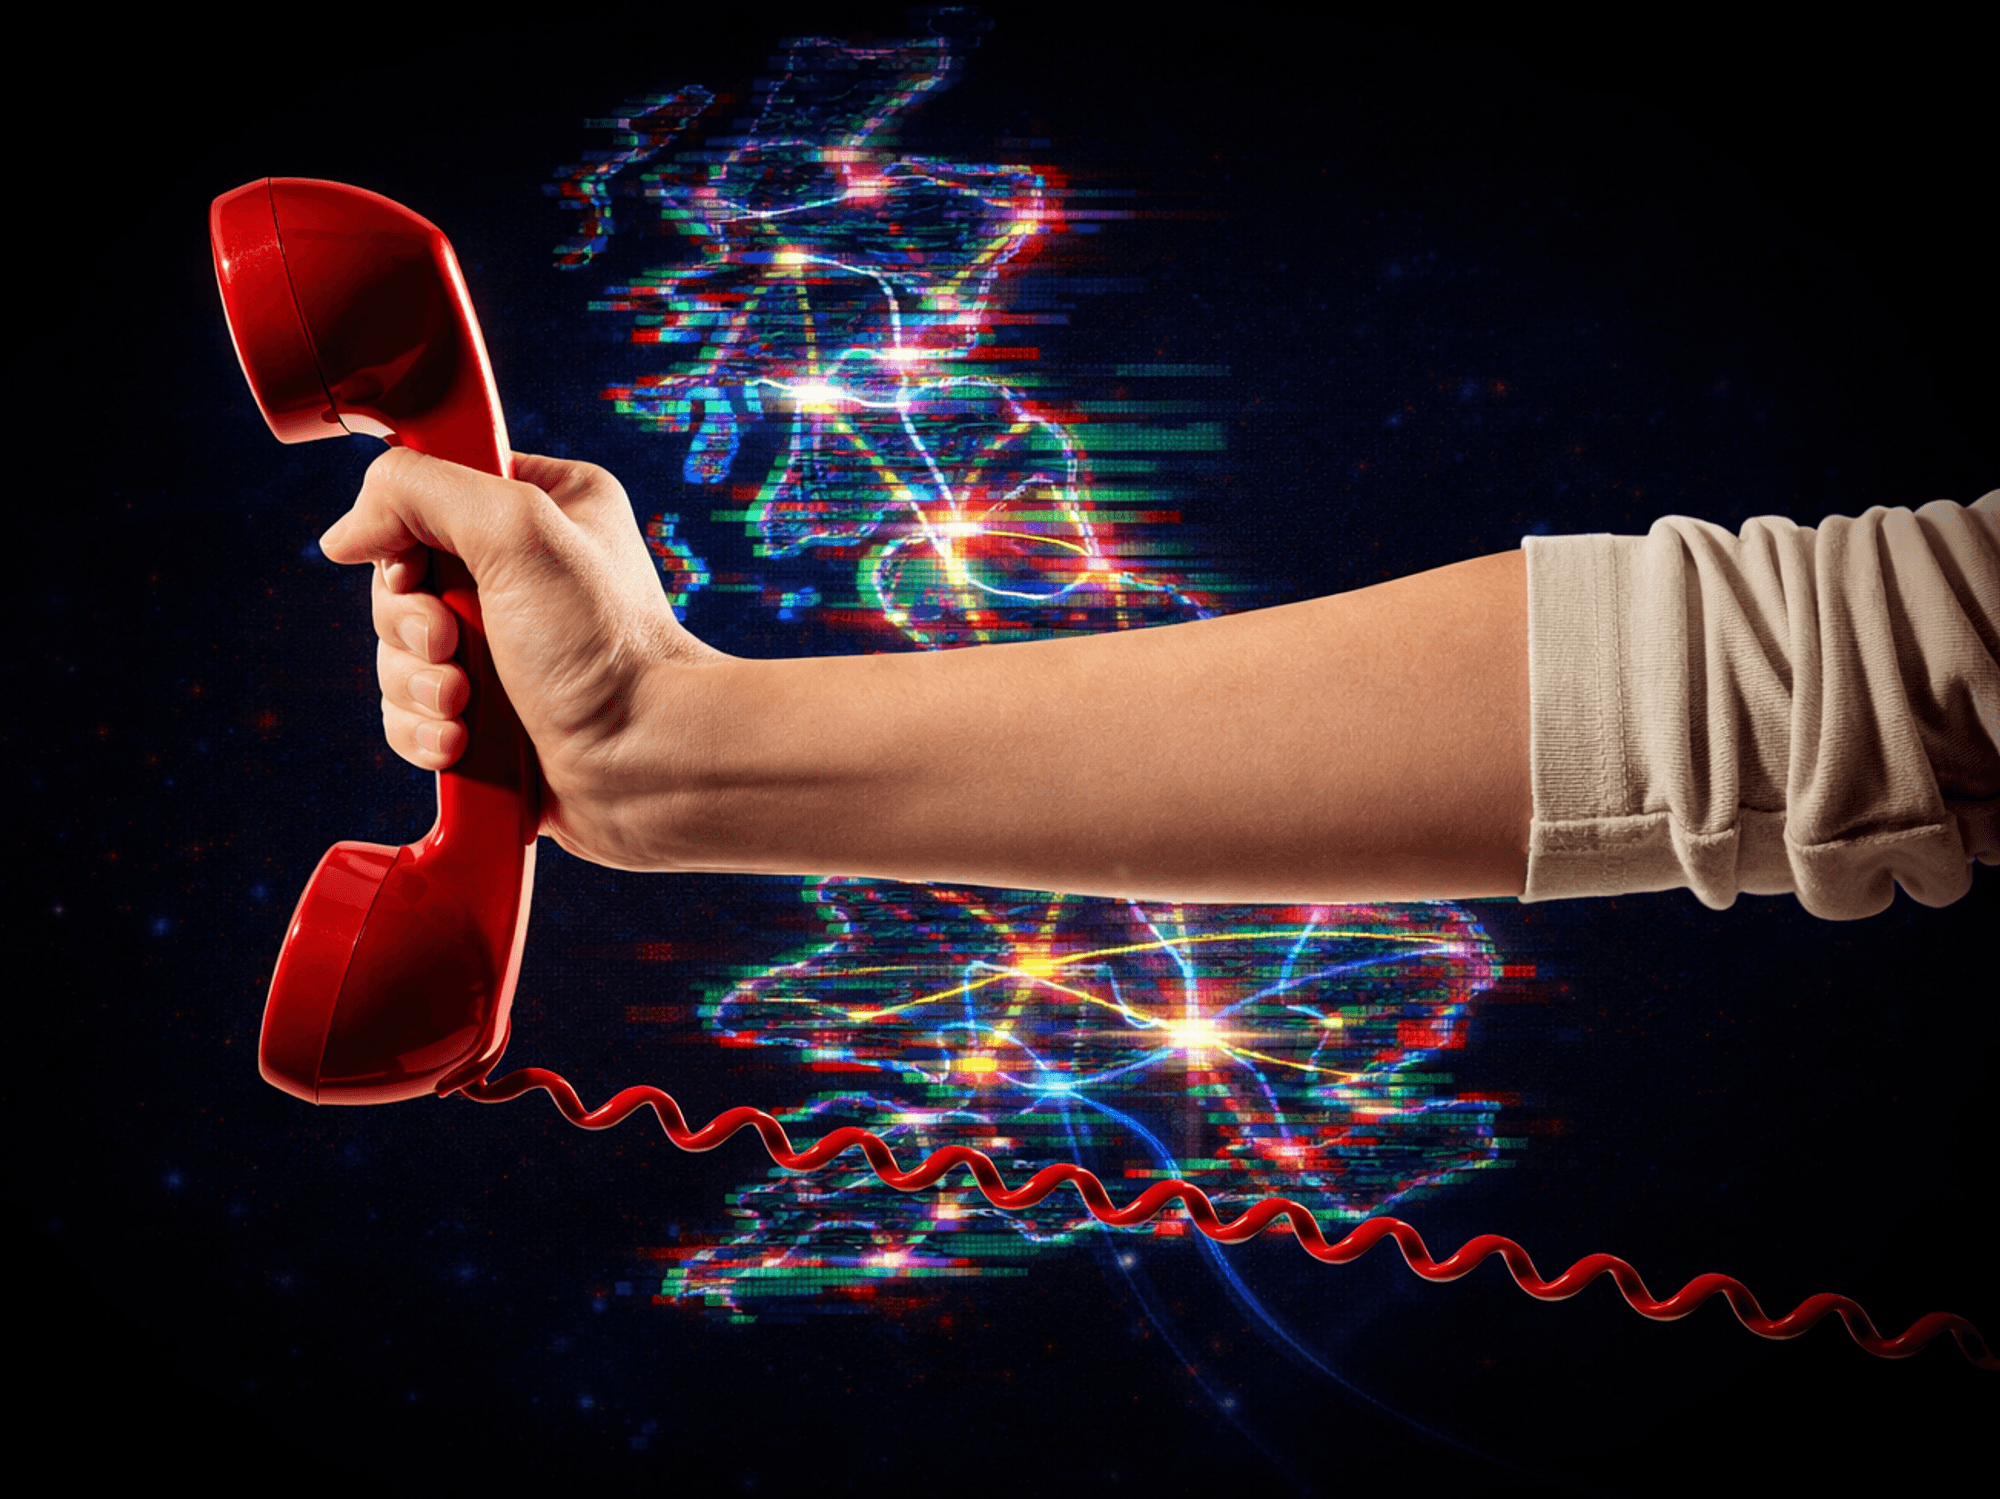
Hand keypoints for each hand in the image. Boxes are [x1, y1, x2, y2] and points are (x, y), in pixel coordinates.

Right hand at [319, 448, 726, 868]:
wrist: (651, 764)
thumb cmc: (606, 646)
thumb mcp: (519, 529)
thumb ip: (419, 492)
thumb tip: (346, 534)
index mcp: (545, 506)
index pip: (429, 496)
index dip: (404, 538)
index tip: (419, 572)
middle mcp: (524, 575)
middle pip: (399, 583)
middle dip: (410, 626)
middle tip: (452, 648)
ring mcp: (506, 652)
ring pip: (399, 656)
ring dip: (416, 685)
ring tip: (466, 705)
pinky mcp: (491, 720)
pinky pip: (413, 716)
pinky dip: (425, 732)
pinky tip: (461, 743)